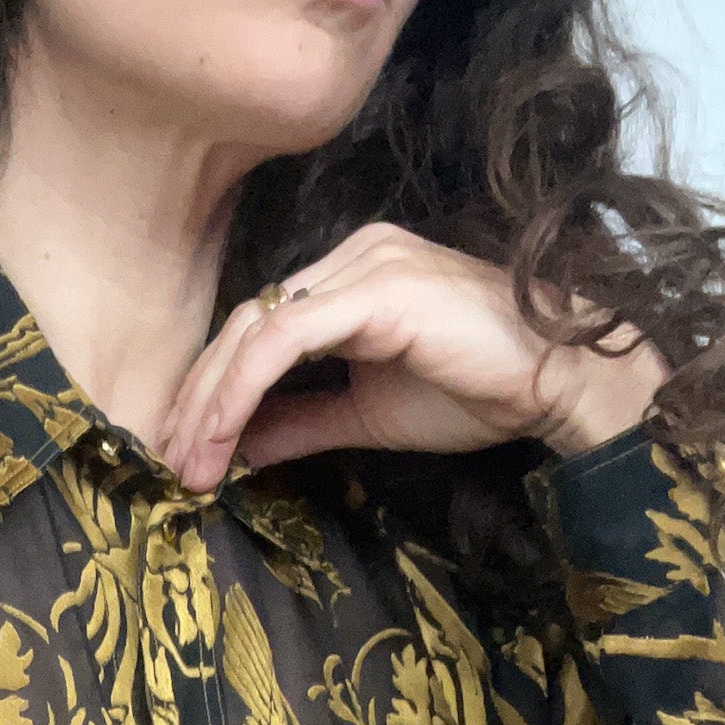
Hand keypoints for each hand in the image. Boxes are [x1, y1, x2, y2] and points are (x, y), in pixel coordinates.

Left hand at [158, 221, 673, 488]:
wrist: (553, 383)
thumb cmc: (475, 391)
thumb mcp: (364, 416)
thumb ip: (300, 423)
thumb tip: (240, 449)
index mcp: (347, 278)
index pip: (256, 330)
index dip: (211, 394)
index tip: (186, 456)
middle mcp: (349, 257)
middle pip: (243, 326)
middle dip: (197, 402)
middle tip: (171, 467)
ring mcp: (362, 265)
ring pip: (254, 330)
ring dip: (211, 403)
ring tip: (190, 463)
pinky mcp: (374, 290)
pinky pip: (284, 340)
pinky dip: (242, 388)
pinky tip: (223, 434)